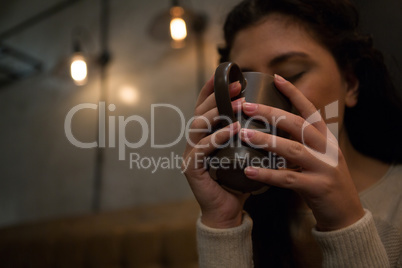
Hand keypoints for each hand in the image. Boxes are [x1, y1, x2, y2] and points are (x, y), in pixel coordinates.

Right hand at [182, 75, 249, 228]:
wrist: (228, 210)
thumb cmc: (238, 180)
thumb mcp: (244, 152)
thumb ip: (248, 135)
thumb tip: (272, 114)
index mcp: (205, 136)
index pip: (204, 107)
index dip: (212, 89)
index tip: (227, 74)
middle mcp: (194, 142)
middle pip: (200, 111)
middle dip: (218, 96)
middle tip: (238, 86)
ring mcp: (190, 154)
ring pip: (198, 126)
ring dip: (218, 113)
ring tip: (239, 105)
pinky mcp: (192, 168)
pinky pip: (202, 148)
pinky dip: (218, 137)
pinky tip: (233, 129)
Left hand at [241, 74, 364, 230]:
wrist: (345, 212)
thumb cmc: (324, 181)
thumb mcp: (317, 156)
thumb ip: (299, 142)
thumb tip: (270, 129)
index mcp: (325, 138)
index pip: (309, 110)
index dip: (293, 93)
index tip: (276, 78)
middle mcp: (326, 149)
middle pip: (298, 124)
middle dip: (271, 113)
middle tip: (247, 106)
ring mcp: (324, 167)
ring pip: (293, 149)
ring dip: (267, 140)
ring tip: (244, 133)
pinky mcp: (318, 187)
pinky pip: (288, 179)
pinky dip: (267, 174)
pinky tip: (249, 170)